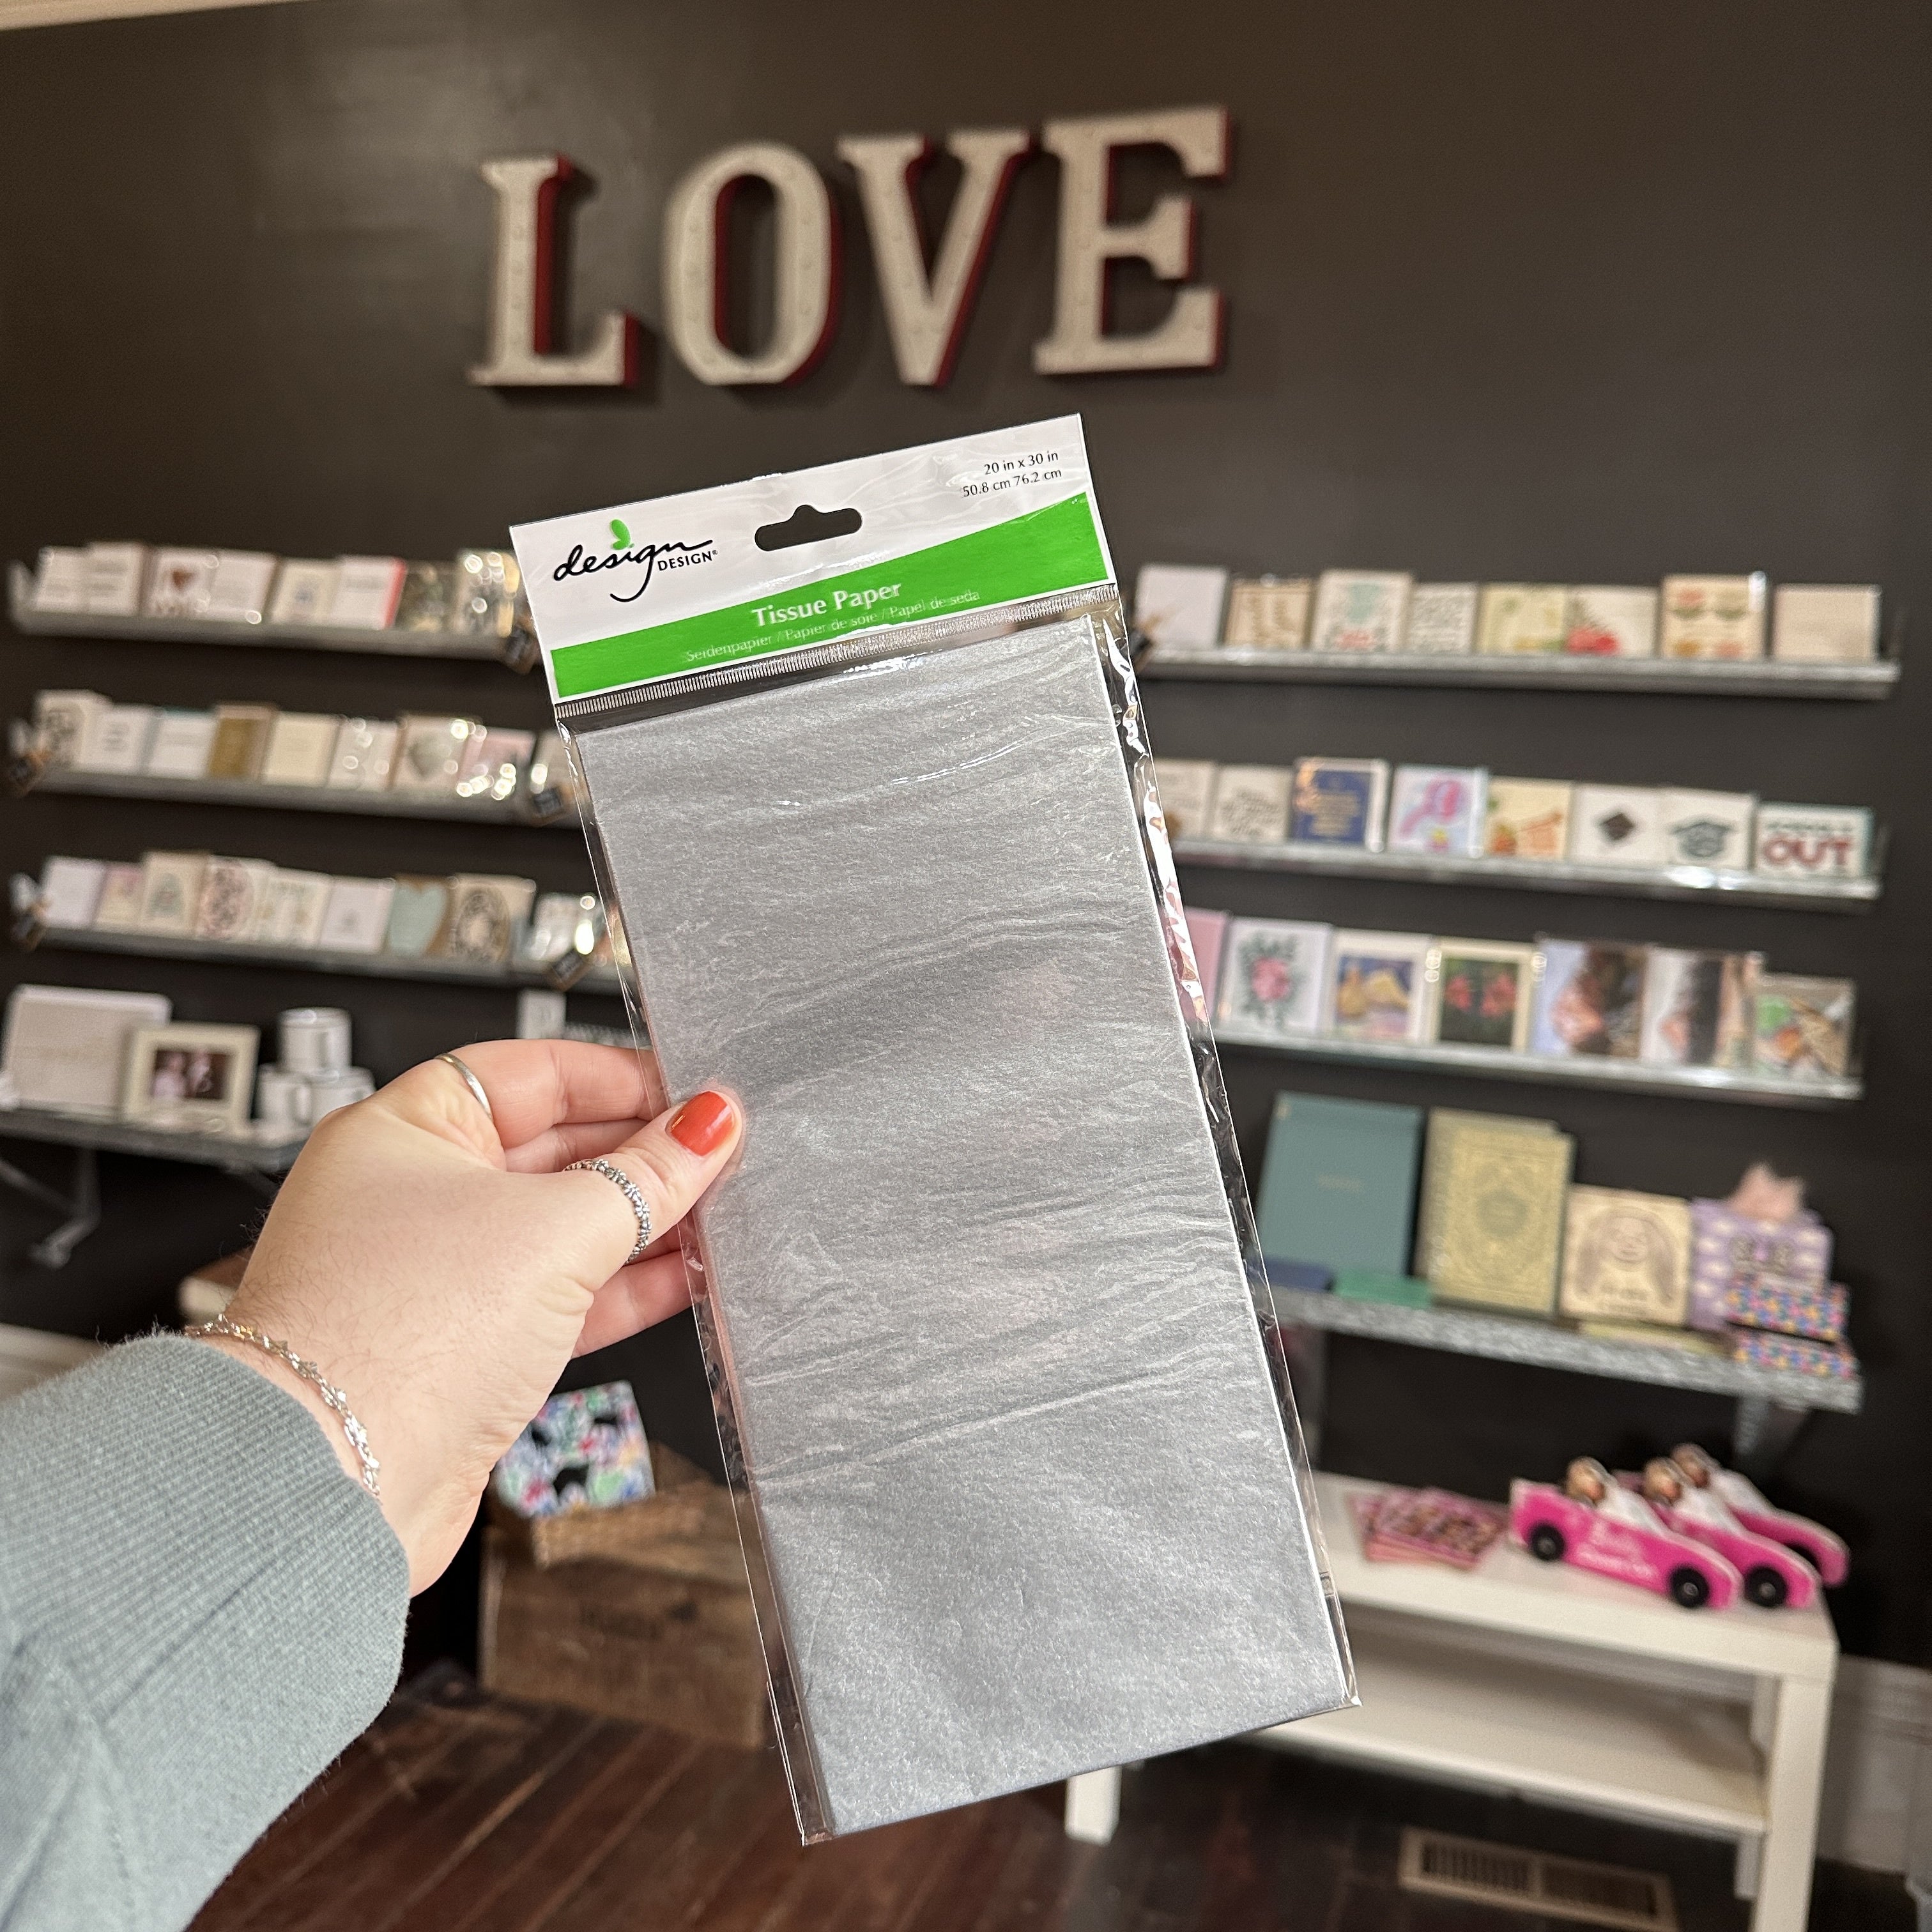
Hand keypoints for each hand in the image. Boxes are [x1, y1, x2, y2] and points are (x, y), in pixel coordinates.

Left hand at [196, 1041, 741, 1591]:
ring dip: (644, 1223)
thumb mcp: (556, 1229)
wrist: (333, 1483)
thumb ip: (646, 1174)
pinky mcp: (468, 1347)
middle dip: (642, 1153)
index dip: (620, 1078)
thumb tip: (707, 1125)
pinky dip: (625, 1286)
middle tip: (722, 1155)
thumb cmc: (392, 1337)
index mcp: (405, 1129)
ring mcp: (442, 1275)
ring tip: (721, 1214)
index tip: (693, 1094)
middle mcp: (415, 1194)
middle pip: (554, 1149)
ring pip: (565, 1228)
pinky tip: (688, 1275)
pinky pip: (563, 1296)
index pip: (533, 1073)